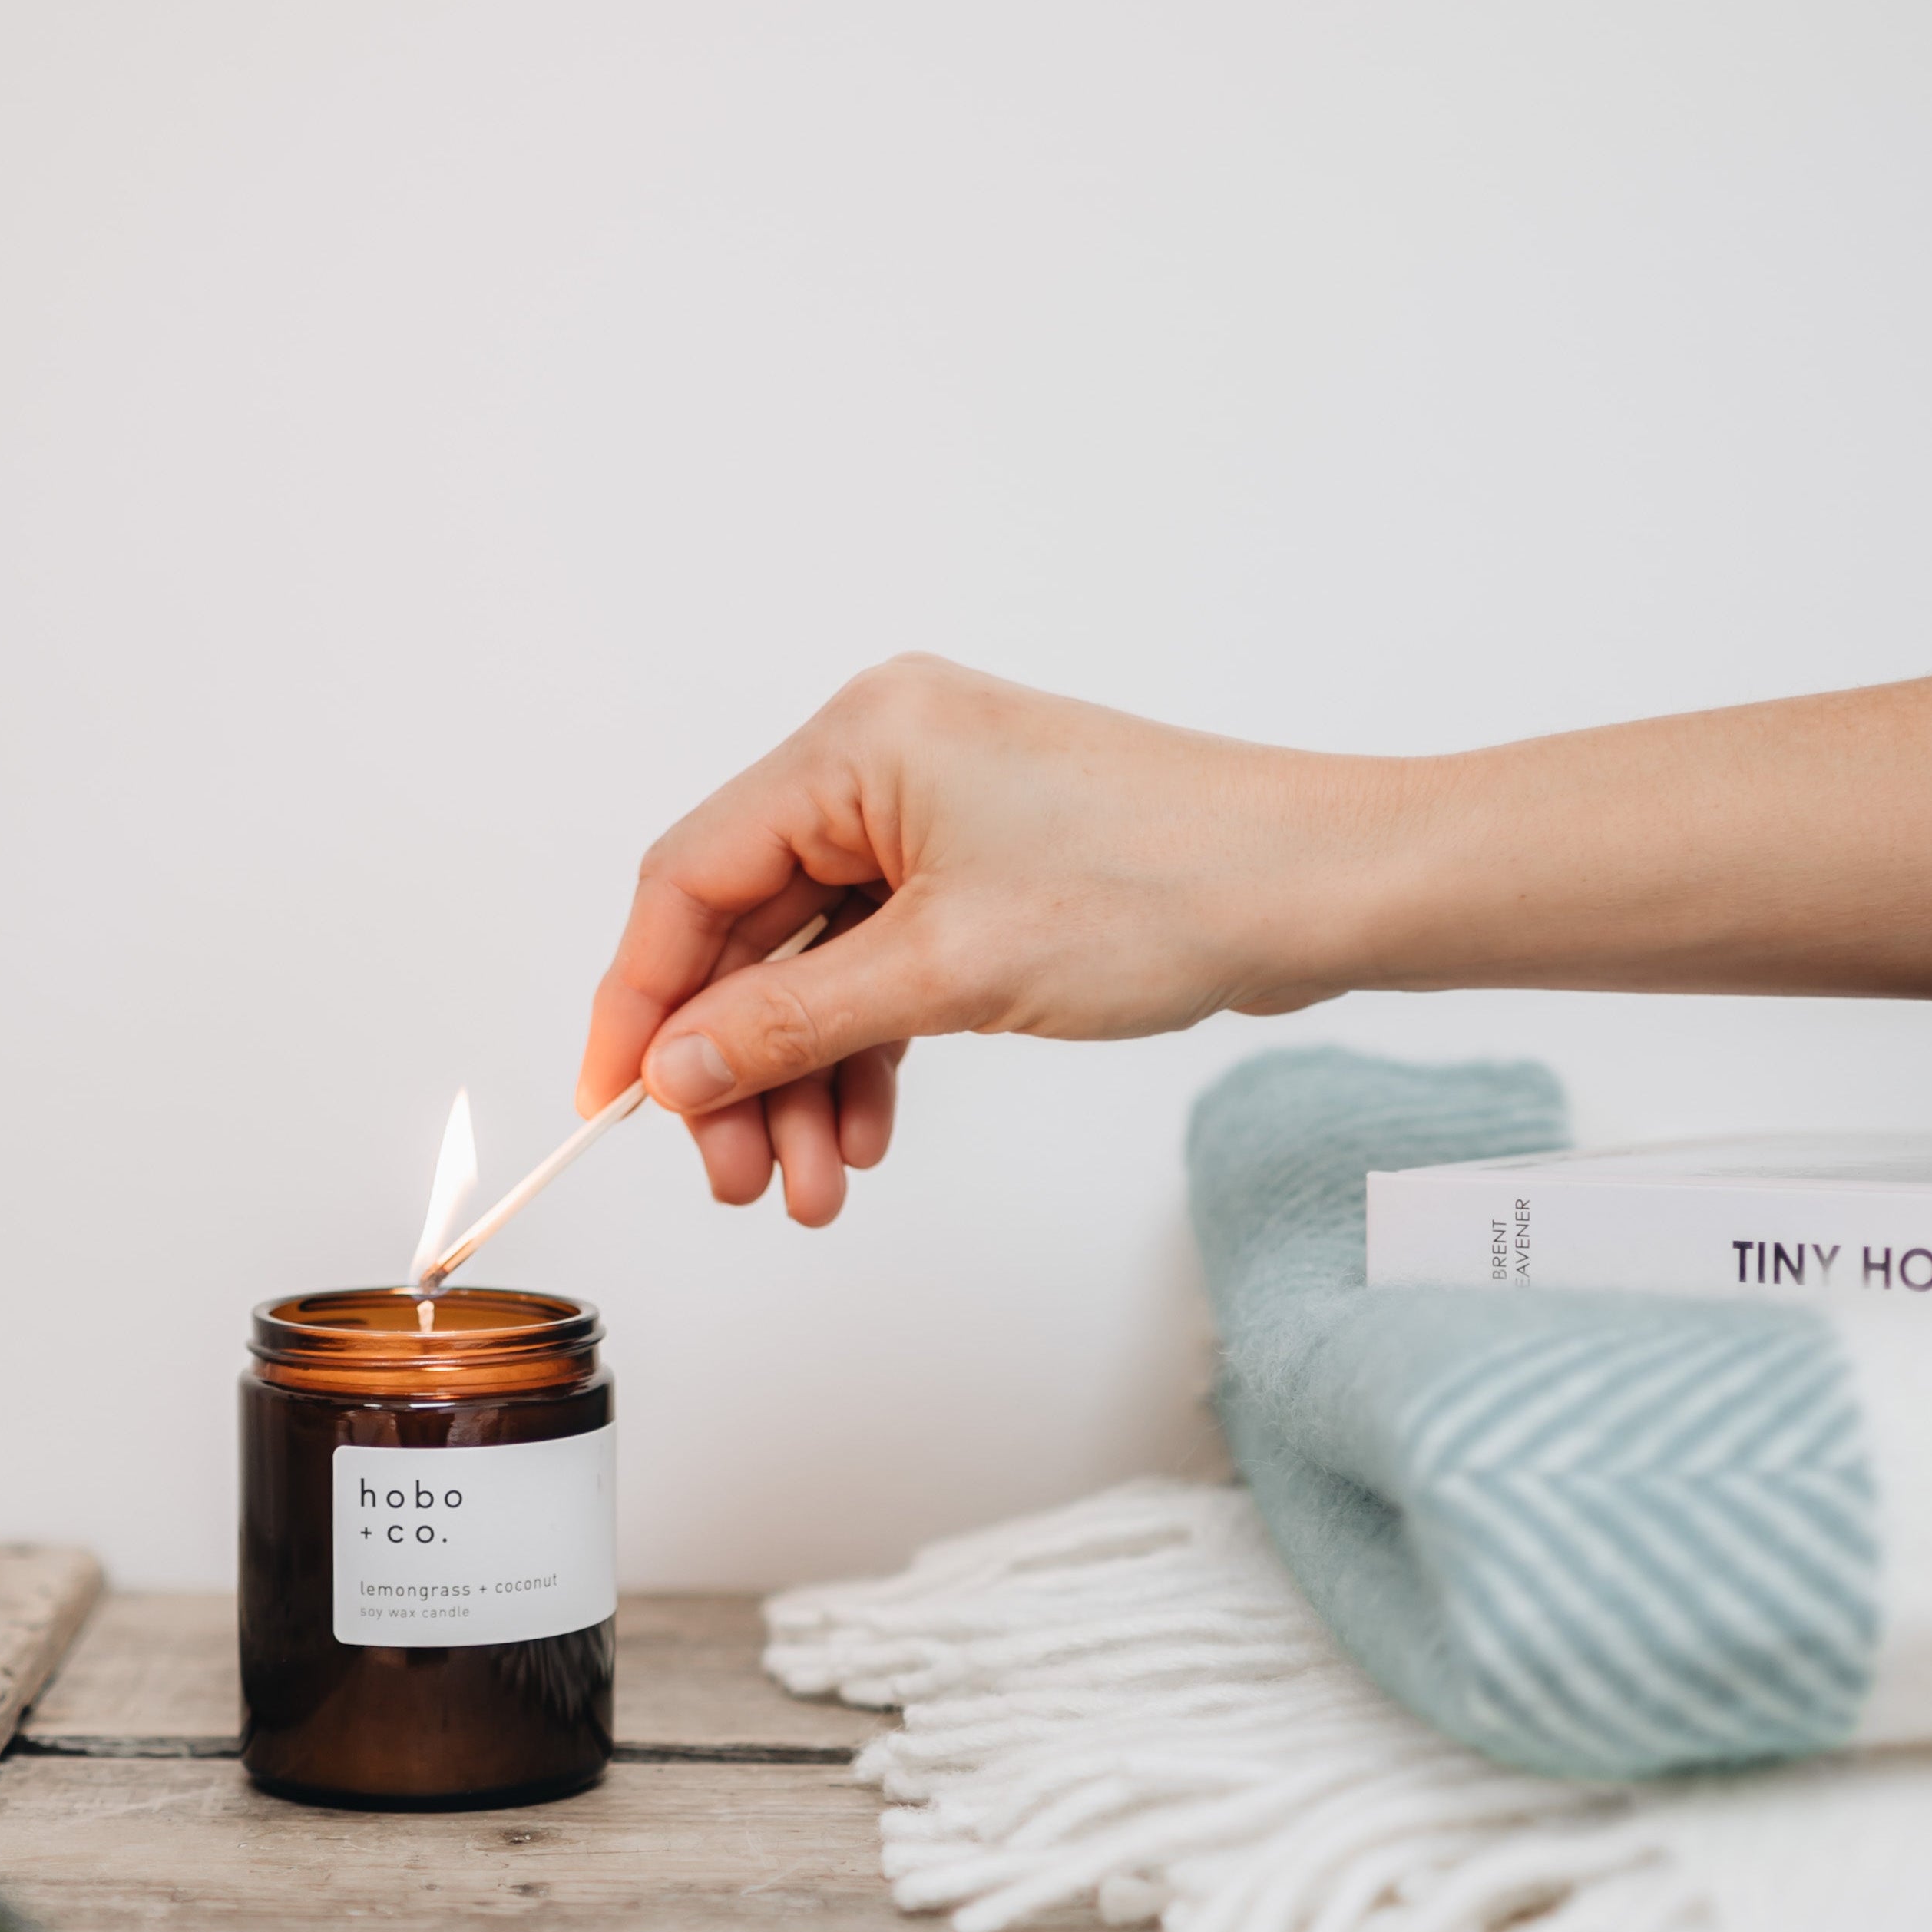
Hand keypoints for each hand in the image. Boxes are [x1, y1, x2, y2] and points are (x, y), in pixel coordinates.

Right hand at [576, 655, 1395, 1221]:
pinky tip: (865, 1136)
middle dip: (737, 1066)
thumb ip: (791, 1022)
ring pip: (814, 967)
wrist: (1319, 888)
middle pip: (748, 933)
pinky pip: (879, 971)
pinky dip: (865, 1056)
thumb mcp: (948, 970)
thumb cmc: (1164, 884)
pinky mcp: (978, 875)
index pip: (691, 875)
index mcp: (858, 744)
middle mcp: (881, 767)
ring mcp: (933, 822)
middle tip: (735, 1175)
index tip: (613, 1104)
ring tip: (812, 1187)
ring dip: (802, 1082)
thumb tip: (672, 1072)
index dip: (640, 998)